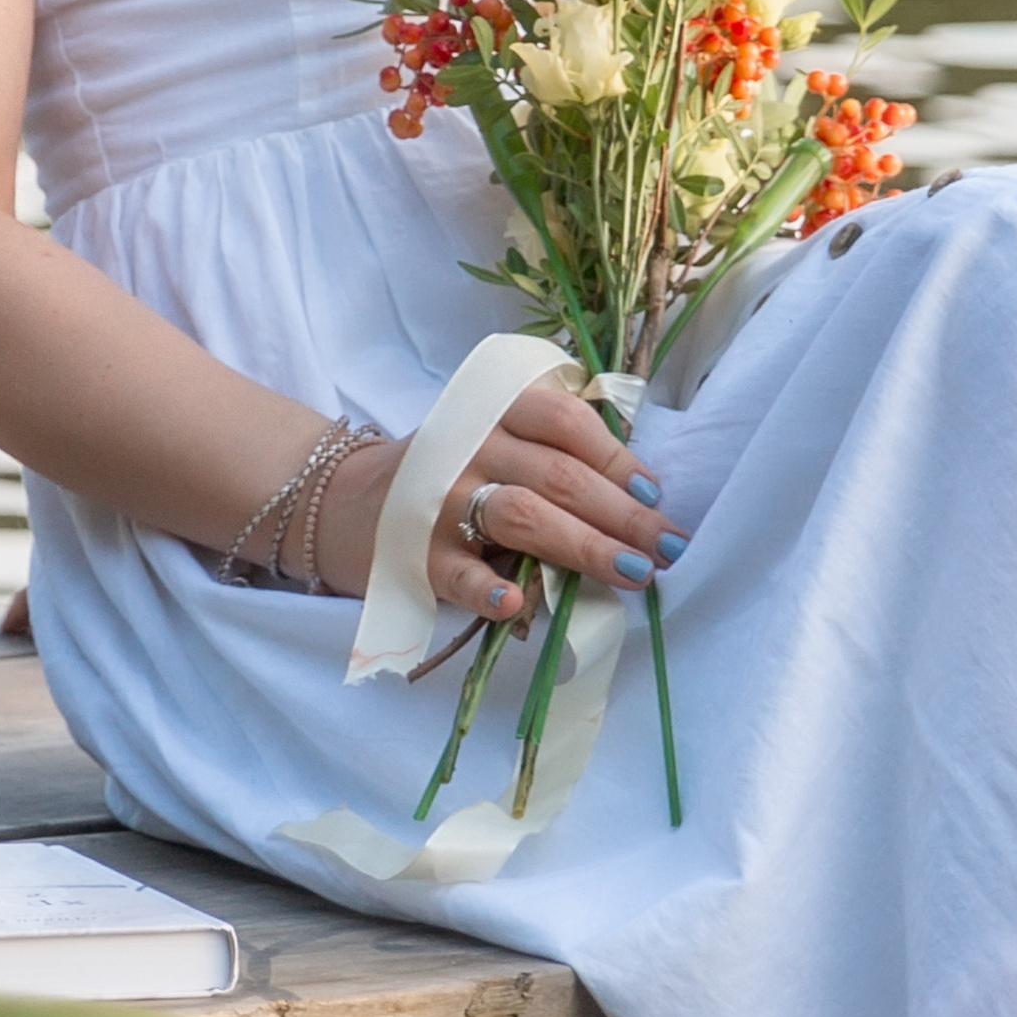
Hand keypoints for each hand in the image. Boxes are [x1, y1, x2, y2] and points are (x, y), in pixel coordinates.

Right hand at [313, 388, 686, 618]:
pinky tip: (516, 605)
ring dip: (584, 546)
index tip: (655, 494)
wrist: (348, 502)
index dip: (616, 457)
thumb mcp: (494, 438)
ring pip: (521, 515)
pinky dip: (487, 589)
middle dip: (622, 513)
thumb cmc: (450, 471)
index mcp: (495, 411)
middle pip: (556, 474)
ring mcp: (441, 501)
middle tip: (668, 546)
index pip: (565, 422)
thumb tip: (640, 496)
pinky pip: (456, 573)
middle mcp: (470, 447)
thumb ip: (554, 452)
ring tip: (632, 573)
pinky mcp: (415, 555)